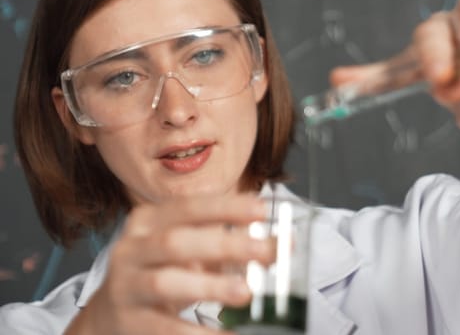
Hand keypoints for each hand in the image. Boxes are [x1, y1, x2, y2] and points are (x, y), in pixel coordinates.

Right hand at [65, 194, 273, 334]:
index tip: (262, 210)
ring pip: (166, 282)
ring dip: (209, 286)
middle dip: (225, 245)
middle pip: (177, 242)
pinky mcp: (129, 321)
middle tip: (265, 251)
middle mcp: (132, 249)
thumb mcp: (188, 252)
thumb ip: (227, 243)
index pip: (188, 207)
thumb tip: (279, 243)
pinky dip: (198, 334)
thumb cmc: (160, 273)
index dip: (226, 207)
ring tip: (245, 292)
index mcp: (148, 222)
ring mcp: (126, 285)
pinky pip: (165, 328)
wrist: (110, 315)